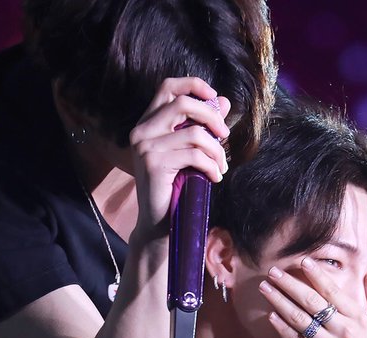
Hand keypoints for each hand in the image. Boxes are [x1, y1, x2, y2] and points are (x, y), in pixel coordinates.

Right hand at [129, 77, 230, 236]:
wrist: (159, 224)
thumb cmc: (176, 187)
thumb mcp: (191, 151)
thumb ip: (204, 126)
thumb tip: (224, 101)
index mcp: (148, 123)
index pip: (167, 87)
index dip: (193, 85)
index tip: (214, 96)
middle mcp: (142, 130)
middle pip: (183, 103)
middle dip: (212, 117)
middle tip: (225, 136)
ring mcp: (145, 146)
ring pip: (194, 133)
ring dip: (216, 150)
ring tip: (221, 166)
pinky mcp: (154, 163)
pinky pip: (194, 155)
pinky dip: (211, 166)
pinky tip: (215, 177)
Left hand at [260, 259, 366, 337]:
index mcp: (358, 319)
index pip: (333, 291)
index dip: (316, 274)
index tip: (302, 261)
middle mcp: (345, 331)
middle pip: (312, 301)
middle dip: (290, 284)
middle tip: (273, 272)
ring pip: (300, 319)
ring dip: (279, 301)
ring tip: (265, 289)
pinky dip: (282, 328)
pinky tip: (270, 316)